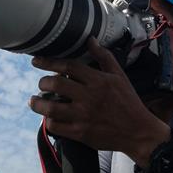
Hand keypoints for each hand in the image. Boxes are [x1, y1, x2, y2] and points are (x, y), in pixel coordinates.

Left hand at [28, 37, 168, 164]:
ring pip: (51, 107)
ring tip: (34, 101)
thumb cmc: (128, 100)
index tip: (36, 61)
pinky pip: (56, 126)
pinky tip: (48, 118)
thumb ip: (103, 57)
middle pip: (56, 84)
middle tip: (41, 83)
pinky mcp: (80, 133)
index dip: (50, 62)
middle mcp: (89, 96)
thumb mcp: (119, 75)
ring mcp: (83, 116)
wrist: (137, 131)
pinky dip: (48, 121)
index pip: (69, 66)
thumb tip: (90, 40)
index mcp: (98, 80)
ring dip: (38, 103)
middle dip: (42, 82)